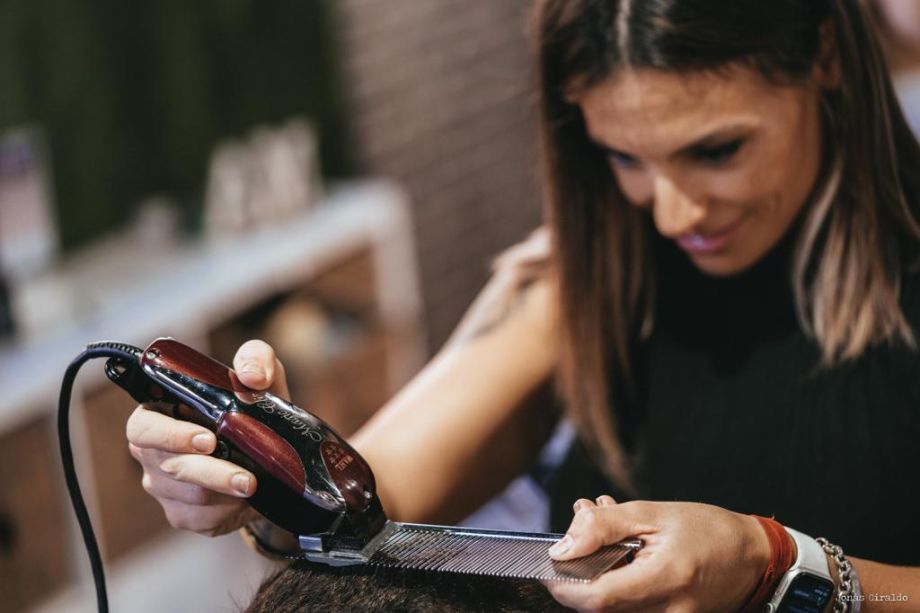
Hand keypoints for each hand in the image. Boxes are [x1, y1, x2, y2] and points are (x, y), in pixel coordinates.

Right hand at [126, 339, 290, 535]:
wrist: (274, 456)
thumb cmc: (255, 408)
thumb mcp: (262, 376)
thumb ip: (256, 359)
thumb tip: (251, 376)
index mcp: (159, 414)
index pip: (142, 427)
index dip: (169, 435)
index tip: (207, 438)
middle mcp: (153, 453)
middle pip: (167, 466)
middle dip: (208, 471)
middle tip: (243, 475)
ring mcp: (164, 488)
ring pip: (189, 495)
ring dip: (225, 491)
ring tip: (254, 483)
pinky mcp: (183, 515)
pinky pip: (201, 519)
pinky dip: (228, 510)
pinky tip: (244, 500)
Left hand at [544, 496, 769, 611]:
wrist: (754, 558)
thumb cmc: (709, 531)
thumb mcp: (654, 514)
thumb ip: (605, 526)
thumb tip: (563, 546)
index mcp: (666, 579)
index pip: (597, 598)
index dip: (564, 584)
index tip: (549, 564)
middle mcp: (669, 612)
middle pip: (599, 609)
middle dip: (578, 576)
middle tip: (577, 541)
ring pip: (612, 611)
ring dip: (596, 578)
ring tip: (603, 541)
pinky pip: (629, 611)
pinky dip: (615, 585)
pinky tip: (621, 558)